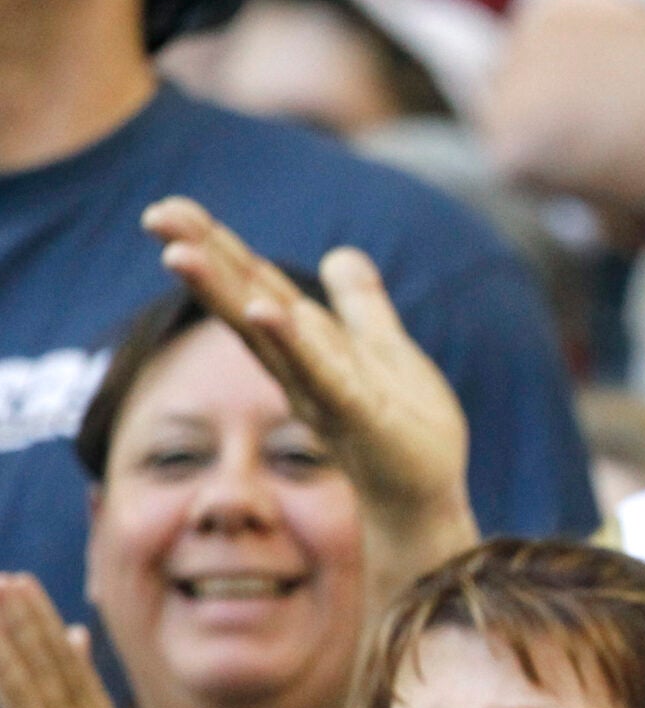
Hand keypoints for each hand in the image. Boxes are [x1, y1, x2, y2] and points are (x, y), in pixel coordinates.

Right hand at [143, 197, 471, 545]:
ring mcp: (323, 392)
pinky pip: (322, 374)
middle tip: (155, 215)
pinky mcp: (358, 415)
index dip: (217, 248)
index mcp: (305, 347)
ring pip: (266, 335)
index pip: (254, 288)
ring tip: (179, 255)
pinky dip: (294, 343)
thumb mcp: (383, 350)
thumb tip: (339, 253)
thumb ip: (361, 306)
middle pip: (245, 303)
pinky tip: (268, 311)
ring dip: (226, 294)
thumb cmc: (404, 431)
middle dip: (204, 259)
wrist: (426, 498)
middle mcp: (299, 368)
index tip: (170, 210)